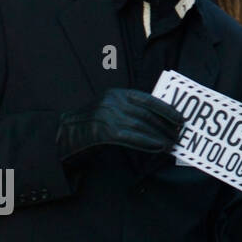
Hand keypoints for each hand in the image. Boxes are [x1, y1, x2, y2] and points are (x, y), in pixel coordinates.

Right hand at [56, 88, 184, 162]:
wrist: (61, 135)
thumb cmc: (90, 125)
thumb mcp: (110, 110)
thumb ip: (130, 111)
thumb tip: (160, 120)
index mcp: (116, 93)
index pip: (148, 99)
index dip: (167, 109)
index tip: (180, 118)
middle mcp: (112, 101)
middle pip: (147, 113)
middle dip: (165, 125)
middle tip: (178, 135)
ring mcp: (106, 115)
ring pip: (141, 125)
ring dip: (159, 136)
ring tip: (171, 144)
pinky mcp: (102, 131)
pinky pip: (131, 137)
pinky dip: (147, 143)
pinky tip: (158, 148)